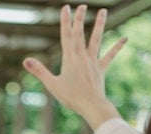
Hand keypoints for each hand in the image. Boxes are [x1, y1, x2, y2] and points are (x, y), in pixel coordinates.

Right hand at [22, 4, 125, 129]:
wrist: (92, 106)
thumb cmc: (71, 97)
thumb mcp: (52, 84)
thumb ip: (39, 71)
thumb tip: (25, 60)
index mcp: (69, 59)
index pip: (66, 35)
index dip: (65, 21)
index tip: (66, 8)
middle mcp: (82, 57)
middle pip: (80, 34)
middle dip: (79, 18)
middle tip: (81, 5)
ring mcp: (93, 62)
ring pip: (97, 39)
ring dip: (100, 24)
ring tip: (103, 11)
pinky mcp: (101, 69)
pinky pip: (110, 56)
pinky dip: (117, 47)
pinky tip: (125, 38)